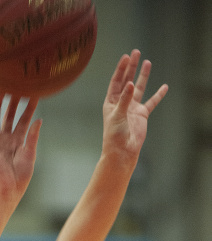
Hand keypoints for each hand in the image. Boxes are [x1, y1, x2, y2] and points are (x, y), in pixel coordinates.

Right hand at [0, 93, 41, 204]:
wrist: (10, 190)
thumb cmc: (21, 176)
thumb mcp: (30, 154)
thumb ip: (33, 136)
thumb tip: (39, 119)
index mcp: (18, 139)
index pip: (24, 119)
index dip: (29, 107)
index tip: (35, 94)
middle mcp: (7, 138)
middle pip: (9, 115)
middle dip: (13, 101)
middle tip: (16, 85)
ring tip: (0, 91)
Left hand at [102, 50, 167, 164]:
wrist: (122, 151)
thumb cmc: (115, 135)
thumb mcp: (118, 115)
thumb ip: (125, 99)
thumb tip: (131, 84)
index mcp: (111, 102)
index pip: (116, 81)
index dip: (121, 69)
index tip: (126, 57)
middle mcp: (122, 102)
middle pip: (127, 80)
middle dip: (131, 67)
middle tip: (136, 52)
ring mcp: (132, 108)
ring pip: (139, 88)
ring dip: (143, 76)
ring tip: (147, 62)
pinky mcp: (142, 115)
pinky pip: (151, 102)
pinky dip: (158, 95)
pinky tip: (164, 86)